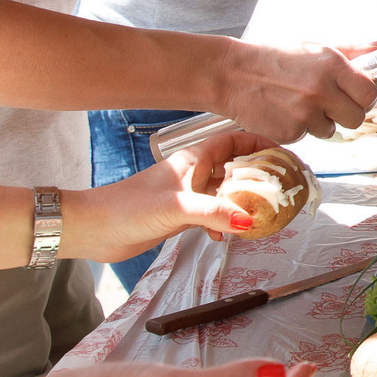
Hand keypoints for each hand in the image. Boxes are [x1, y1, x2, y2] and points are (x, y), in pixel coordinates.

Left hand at [62, 129, 276, 262]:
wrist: (95, 229)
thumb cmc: (128, 208)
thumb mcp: (177, 208)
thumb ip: (214, 213)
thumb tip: (249, 222)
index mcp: (192, 160)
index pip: (234, 141)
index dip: (259, 144)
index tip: (282, 155)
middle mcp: (192, 174)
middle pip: (234, 167)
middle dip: (257, 177)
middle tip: (279, 189)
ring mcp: (187, 195)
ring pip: (225, 193)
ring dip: (242, 204)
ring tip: (258, 216)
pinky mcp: (181, 216)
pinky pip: (214, 215)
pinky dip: (224, 224)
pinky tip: (224, 236)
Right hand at [211, 40, 376, 141]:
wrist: (231, 74)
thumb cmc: (273, 58)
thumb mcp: (312, 46)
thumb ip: (350, 49)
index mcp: (331, 65)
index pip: (370, 91)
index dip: (364, 96)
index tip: (355, 95)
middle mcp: (321, 90)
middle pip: (357, 118)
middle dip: (346, 113)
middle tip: (328, 103)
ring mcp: (305, 113)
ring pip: (331, 130)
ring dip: (319, 121)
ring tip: (298, 103)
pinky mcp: (290, 132)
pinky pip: (306, 137)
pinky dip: (298, 128)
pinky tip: (283, 111)